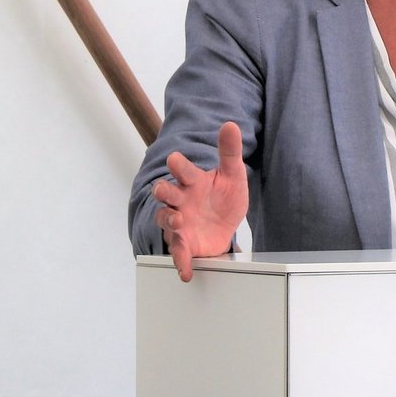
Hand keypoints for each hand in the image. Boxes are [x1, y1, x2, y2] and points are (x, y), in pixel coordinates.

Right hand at [152, 121, 249, 281]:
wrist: (225, 225)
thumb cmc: (223, 196)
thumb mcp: (233, 174)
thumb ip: (229, 151)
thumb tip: (231, 125)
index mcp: (193, 181)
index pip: (183, 170)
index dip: (179, 165)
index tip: (175, 159)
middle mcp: (182, 200)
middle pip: (166, 193)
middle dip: (163, 191)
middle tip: (163, 189)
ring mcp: (180, 222)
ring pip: (166, 220)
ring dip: (169, 220)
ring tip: (178, 222)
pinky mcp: (184, 242)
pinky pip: (178, 252)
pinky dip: (180, 261)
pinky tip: (185, 271)